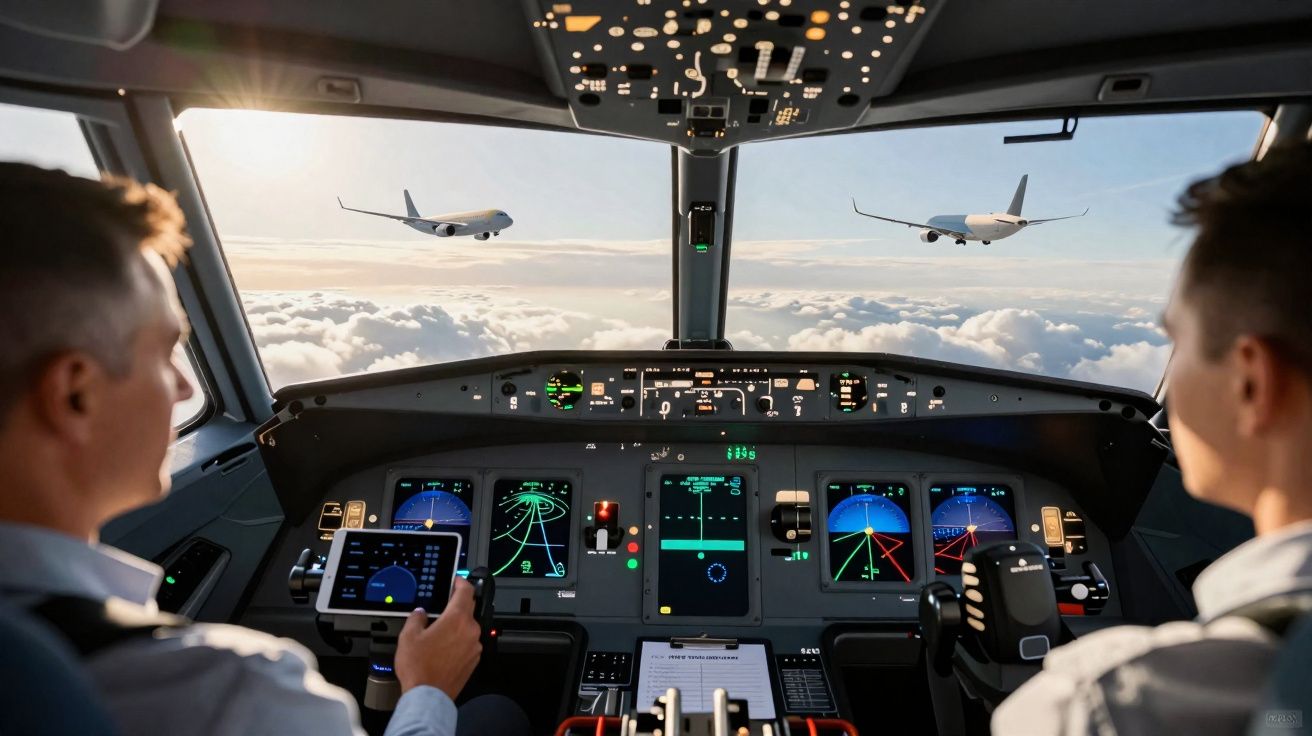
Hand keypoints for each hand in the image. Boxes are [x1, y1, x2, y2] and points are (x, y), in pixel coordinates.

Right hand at [395, 577, 482, 698]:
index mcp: (457, 619)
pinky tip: (444, 648)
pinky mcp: (474, 660)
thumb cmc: (419, 668)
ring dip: (457, 625)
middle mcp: (470, 631)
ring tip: (438, 632)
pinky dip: (459, 640)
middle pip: (468, 609)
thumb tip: (420, 614)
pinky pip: (468, 643)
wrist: (427, 696)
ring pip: (468, 627)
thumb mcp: (408, 636)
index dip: (461, 582)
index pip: (466, 591)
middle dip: (457, 605)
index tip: (456, 580)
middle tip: (444, 605)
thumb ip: (416, 618)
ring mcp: (474, 646)